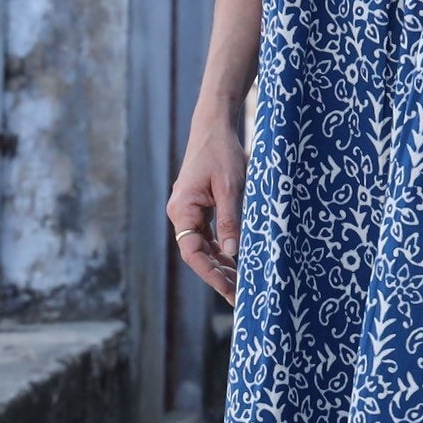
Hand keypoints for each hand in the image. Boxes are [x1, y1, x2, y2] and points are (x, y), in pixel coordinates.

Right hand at [166, 119, 245, 306]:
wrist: (214, 126)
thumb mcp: (231, 186)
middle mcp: (182, 214)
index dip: (209, 273)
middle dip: (217, 275)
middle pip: (197, 253)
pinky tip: (236, 262)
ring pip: (203, 246)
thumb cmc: (221, 152)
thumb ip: (230, 219)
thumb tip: (234, 252)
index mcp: (183, 210)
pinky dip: (222, 248)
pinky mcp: (199, 207)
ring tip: (241, 284)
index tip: (228, 289)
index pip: (192, 252)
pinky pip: (208, 235)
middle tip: (239, 296)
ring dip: (220, 264)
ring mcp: (189, 211)